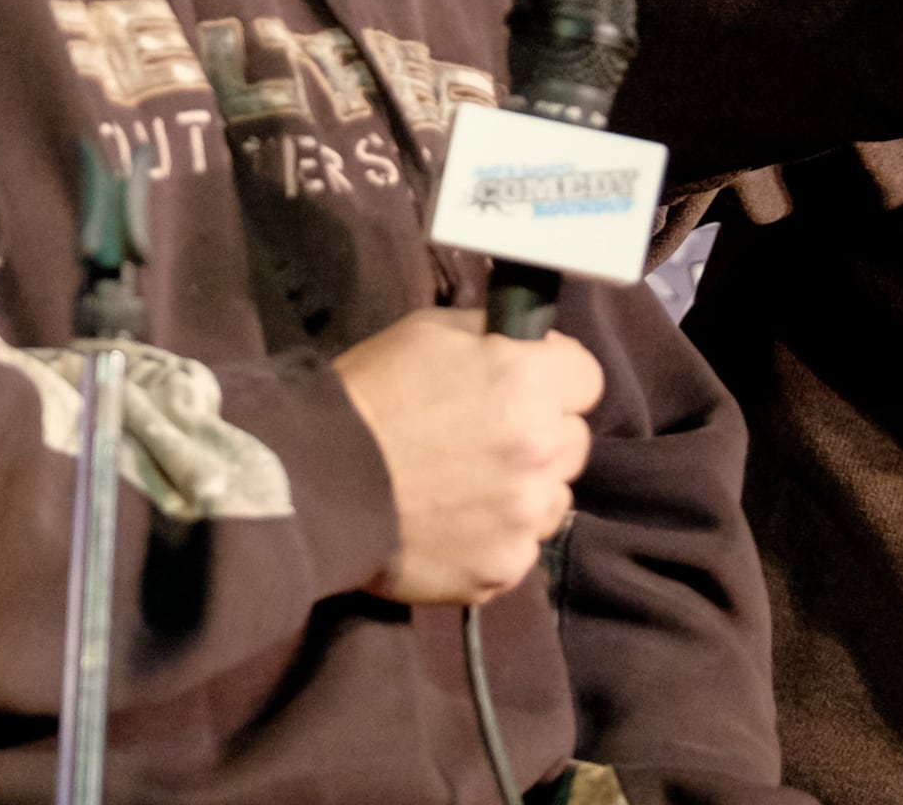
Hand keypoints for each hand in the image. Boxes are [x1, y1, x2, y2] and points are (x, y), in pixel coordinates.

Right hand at [333, 307, 601, 603]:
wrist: (314, 483)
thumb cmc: (369, 397)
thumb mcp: (431, 334)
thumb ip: (495, 338)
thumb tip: (528, 341)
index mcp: (529, 380)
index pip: (587, 379)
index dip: (555, 382)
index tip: (525, 391)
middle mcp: (542, 447)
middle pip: (574, 441)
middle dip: (541, 438)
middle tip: (487, 443)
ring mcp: (526, 514)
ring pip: (553, 498)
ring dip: (524, 492)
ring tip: (465, 491)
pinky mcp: (504, 568)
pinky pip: (521, 548)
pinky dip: (496, 541)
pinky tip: (454, 528)